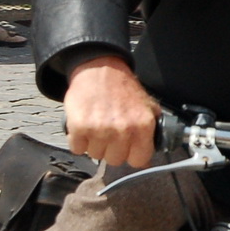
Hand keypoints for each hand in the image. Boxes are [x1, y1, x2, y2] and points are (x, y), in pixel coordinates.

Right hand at [64, 55, 159, 169]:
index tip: (127, 147)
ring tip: (97, 125)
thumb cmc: (123, 89)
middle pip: (115, 160)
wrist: (100, 69)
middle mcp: (123, 130)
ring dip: (95, 144)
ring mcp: (100, 129)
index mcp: (143, 125)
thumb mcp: (147, 107)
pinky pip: (78, 149)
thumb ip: (151, 133)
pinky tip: (85, 126)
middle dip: (112, 149)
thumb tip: (148, 161)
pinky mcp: (79, 127)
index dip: (131, 154)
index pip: (139, 161)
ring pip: (96, 155)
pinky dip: (78, 140)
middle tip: (110, 131)